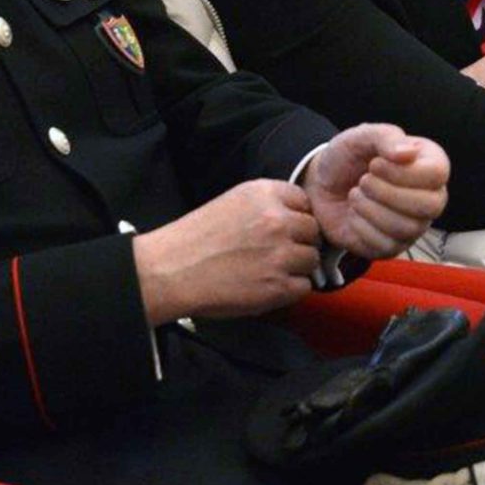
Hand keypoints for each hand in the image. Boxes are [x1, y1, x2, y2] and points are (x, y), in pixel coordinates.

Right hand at [131, 179, 321, 323]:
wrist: (171, 270)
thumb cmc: (195, 239)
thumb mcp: (233, 202)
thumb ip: (268, 205)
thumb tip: (296, 218)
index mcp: (265, 194)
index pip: (305, 202)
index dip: (296, 217)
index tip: (285, 229)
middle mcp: (278, 220)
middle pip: (313, 231)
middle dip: (299, 242)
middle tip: (276, 253)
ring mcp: (281, 254)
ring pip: (311, 259)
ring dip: (297, 267)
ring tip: (269, 271)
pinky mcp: (279, 286)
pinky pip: (304, 287)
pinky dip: (290, 289)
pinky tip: (267, 286)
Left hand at [303, 125, 450, 257]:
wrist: (321, 186)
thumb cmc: (347, 158)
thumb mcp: (360, 137)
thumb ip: (384, 137)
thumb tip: (408, 153)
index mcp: (429, 164)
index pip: (437, 174)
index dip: (403, 172)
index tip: (375, 164)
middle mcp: (429, 197)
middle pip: (430, 206)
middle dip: (388, 193)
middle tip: (363, 181)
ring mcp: (414, 225)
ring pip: (407, 228)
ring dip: (371, 209)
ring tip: (356, 194)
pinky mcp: (394, 246)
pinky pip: (386, 245)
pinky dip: (361, 227)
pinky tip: (354, 213)